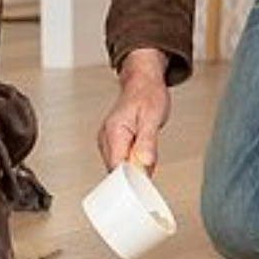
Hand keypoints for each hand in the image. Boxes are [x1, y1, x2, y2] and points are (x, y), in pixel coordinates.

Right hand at [97, 49, 171, 170]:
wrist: (143, 83)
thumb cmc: (148, 95)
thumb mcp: (152, 117)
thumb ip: (147, 142)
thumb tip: (144, 162)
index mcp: (114, 131)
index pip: (116, 166)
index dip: (131, 174)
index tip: (145, 173)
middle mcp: (106, 137)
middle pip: (116, 169)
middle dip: (135, 170)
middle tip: (149, 156)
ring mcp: (107, 140)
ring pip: (119, 166)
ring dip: (135, 164)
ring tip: (145, 146)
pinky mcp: (111, 142)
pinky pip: (121, 159)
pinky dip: (133, 159)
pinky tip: (141, 148)